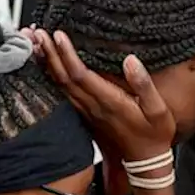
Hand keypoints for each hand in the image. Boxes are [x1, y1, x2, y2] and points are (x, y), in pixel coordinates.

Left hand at [35, 30, 175, 161]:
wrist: (144, 162)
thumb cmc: (153, 135)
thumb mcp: (158, 110)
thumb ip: (144, 84)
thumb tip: (130, 60)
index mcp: (109, 102)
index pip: (80, 74)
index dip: (67, 54)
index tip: (58, 35)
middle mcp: (92, 106)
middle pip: (63, 77)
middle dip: (50, 53)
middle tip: (37, 32)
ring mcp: (86, 111)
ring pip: (59, 84)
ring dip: (47, 63)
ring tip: (36, 43)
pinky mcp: (84, 114)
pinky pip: (62, 92)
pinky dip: (51, 75)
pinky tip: (46, 64)